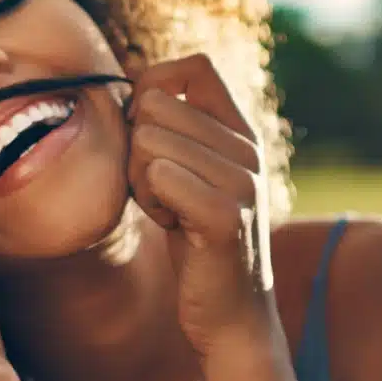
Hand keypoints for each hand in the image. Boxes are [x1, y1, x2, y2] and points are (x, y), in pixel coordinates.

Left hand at [125, 54, 274, 354]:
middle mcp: (248, 150)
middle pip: (155, 105)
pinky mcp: (226, 217)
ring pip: (148, 141)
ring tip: (170, 210)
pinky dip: (151, 202)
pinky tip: (173, 226)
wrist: (231, 314)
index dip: (154, 86)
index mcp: (242, 132)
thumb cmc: (196, 240)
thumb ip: (173, 129)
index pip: (195, 66)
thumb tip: (133, 82)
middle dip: (138, 149)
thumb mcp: (188, 173)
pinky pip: (159, 175)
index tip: (146, 132)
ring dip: (142, 181)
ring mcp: (242, 182)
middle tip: (161, 190)